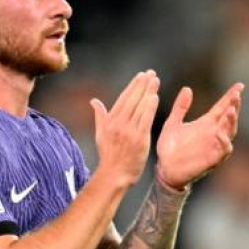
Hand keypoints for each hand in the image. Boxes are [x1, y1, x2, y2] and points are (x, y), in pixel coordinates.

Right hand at [90, 71, 159, 187]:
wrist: (114, 175)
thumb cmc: (108, 155)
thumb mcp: (100, 134)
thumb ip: (99, 115)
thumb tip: (93, 101)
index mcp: (110, 121)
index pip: (123, 98)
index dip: (133, 86)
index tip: (141, 76)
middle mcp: (119, 124)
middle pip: (132, 99)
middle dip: (142, 85)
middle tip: (151, 73)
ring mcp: (129, 131)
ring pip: (140, 107)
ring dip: (148, 92)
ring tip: (155, 80)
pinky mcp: (139, 139)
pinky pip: (145, 120)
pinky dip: (150, 107)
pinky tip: (154, 97)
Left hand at [156, 82, 243, 190]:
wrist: (165, 169)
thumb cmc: (169, 148)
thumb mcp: (173, 124)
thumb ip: (180, 107)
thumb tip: (187, 88)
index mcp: (205, 124)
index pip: (221, 107)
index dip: (230, 96)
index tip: (239, 85)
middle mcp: (213, 133)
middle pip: (229, 117)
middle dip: (234, 106)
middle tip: (236, 95)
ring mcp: (214, 146)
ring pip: (230, 132)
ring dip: (232, 121)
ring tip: (231, 110)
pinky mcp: (213, 158)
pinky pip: (224, 150)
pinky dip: (224, 141)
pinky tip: (220, 132)